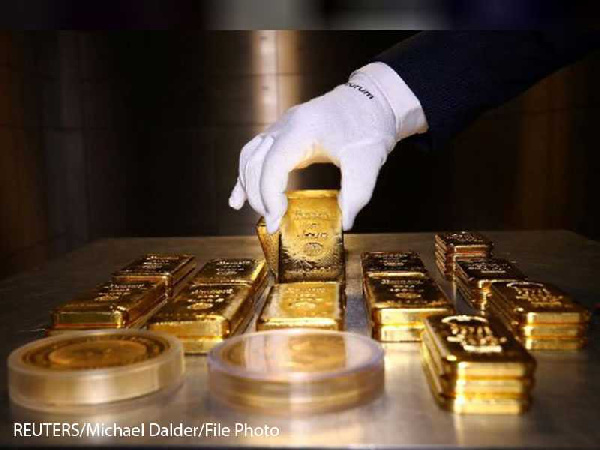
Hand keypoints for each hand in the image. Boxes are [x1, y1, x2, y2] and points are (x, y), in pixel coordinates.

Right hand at [229, 63, 426, 232]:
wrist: (373, 100)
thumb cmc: (369, 126)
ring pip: (250, 158)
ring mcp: (281, 127)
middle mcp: (285, 125)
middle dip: (259, 197)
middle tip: (274, 223)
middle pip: (256, 164)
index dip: (269, 196)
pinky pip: (255, 153)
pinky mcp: (283, 133)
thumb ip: (356, 194)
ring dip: (250, 187)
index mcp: (302, 130)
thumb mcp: (367, 163)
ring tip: (261, 213)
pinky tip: (238, 199)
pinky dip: (245, 177)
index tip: (277, 220)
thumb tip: (345, 223)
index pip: (272, 166)